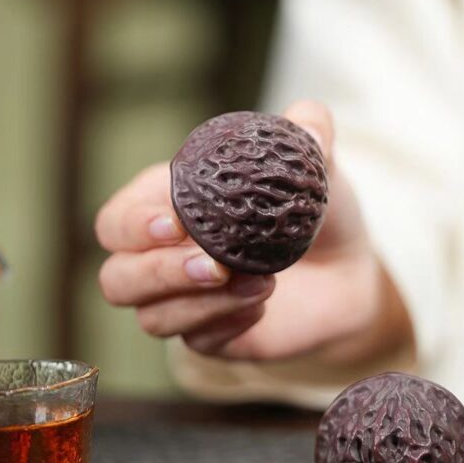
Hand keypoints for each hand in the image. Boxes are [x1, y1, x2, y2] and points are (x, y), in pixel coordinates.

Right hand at [95, 101, 412, 362]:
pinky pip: (198, 343)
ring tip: (259, 281)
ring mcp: (186, 301)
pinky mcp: (212, 335)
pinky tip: (262, 304)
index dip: (132, 225)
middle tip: (212, 263)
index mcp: (169, 207)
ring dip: (201, 303)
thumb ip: (308, 133)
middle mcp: (166, 258)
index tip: (174, 222)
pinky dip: (227, 323)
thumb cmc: (315, 209)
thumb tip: (308, 120)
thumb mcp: (314, 167)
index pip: (117, 222)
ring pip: (152, 317)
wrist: (347, 269)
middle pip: (117, 278)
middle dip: (156, 272)